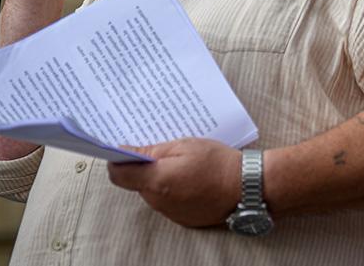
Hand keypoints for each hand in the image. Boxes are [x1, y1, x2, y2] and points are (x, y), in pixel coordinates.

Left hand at [108, 139, 241, 227]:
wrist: (247, 187)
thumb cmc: (217, 162)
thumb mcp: (185, 146)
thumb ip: (152, 151)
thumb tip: (126, 152)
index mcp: (156, 181)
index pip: (119, 174)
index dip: (116, 160)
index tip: (122, 148)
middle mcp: (159, 202)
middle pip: (137, 183)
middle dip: (145, 167)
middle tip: (163, 149)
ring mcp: (171, 213)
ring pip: (154, 192)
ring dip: (161, 178)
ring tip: (184, 162)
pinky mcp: (184, 218)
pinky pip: (169, 201)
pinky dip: (174, 189)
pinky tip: (192, 177)